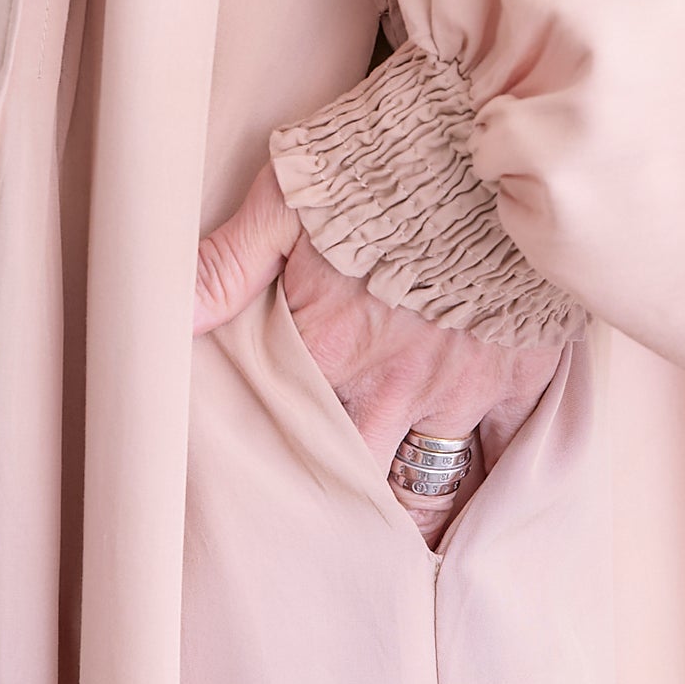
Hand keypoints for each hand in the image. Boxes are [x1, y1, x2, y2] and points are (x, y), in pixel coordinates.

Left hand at [193, 163, 563, 544]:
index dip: (279, 472)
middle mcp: (389, 386)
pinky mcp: (519, 375)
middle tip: (330, 541)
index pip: (289, 439)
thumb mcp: (284, 200)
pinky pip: (504, 453)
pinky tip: (474, 496)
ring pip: (429, 485)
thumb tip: (164, 316)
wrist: (488, 141)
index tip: (270, 499)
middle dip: (343, 515)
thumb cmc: (379, 163)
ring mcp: (457, 387)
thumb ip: (225, 266)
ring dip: (409, 511)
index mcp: (326, 350)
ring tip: (393, 542)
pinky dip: (489, 477)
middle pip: (359, 484)